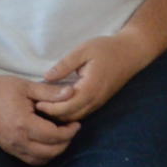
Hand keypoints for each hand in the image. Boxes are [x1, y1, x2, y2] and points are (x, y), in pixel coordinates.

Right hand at [0, 71, 81, 166]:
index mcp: (24, 125)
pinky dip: (42, 155)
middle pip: (50, 152)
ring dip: (54, 151)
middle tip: (71, 129)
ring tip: (61, 136)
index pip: (55, 136)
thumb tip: (72, 93)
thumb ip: (50, 92)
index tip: (76, 123)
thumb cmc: (0, 88)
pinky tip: (46, 142)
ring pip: (40, 160)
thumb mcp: (27, 86)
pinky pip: (29, 159)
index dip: (69, 131)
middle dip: (65, 142)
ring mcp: (11, 147)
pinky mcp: (7, 148)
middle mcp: (17, 141)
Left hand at [34, 32, 151, 122]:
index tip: (35, 102)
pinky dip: (69, 113)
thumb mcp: (84, 50)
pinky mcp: (99, 102)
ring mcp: (98, 103)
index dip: (49, 108)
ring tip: (44, 107)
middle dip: (52, 115)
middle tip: (34, 107)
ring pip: (75, 118)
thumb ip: (65, 64)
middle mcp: (94, 100)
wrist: (132, 53)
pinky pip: (81, 113)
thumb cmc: (107, 48)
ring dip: (60, 116)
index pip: (65, 107)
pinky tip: (58, 106)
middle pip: (69, 117)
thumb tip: (46, 77)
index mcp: (89, 89)